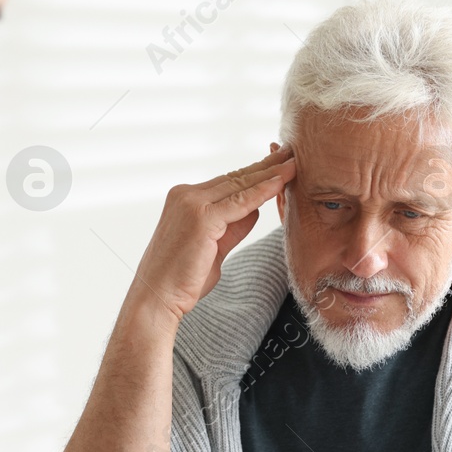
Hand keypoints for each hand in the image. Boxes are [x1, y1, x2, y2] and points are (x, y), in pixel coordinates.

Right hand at [132, 148, 295, 322]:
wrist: (156, 298)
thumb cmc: (182, 280)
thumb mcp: (213, 248)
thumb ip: (232, 227)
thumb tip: (252, 210)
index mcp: (184, 199)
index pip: (227, 182)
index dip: (255, 173)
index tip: (278, 164)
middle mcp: (186, 194)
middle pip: (236, 178)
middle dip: (266, 166)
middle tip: (291, 153)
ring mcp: (192, 203)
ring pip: (240, 185)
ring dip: (271, 173)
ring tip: (294, 162)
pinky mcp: (202, 217)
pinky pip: (241, 202)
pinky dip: (263, 191)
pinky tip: (282, 181)